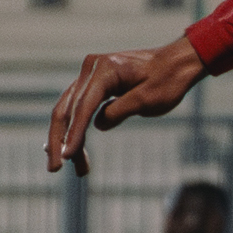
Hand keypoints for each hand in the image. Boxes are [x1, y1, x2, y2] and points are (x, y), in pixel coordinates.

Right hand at [47, 37, 206, 172]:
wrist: (178, 62)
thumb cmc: (168, 80)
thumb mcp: (148, 100)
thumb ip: (119, 111)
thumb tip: (96, 125)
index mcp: (105, 69)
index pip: (83, 106)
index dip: (74, 134)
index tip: (66, 157)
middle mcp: (91, 68)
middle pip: (66, 108)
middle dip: (60, 141)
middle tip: (54, 169)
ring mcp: (90, 74)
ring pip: (69, 110)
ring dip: (67, 139)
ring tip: (74, 168)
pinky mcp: (94, 83)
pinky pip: (79, 107)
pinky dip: (76, 129)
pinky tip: (72, 150)